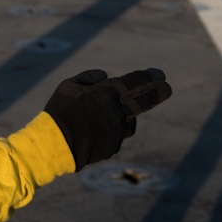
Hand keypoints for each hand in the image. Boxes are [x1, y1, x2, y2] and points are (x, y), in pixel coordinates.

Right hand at [44, 68, 171, 170]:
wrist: (54, 145)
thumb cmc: (60, 111)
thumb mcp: (68, 85)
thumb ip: (89, 77)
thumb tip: (105, 76)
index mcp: (108, 93)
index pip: (136, 81)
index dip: (150, 76)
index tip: (159, 74)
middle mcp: (118, 111)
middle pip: (146, 100)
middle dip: (159, 92)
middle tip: (167, 88)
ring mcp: (117, 131)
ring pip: (129, 123)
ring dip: (124, 118)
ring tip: (98, 121)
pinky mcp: (113, 147)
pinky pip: (116, 138)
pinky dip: (108, 134)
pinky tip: (90, 134)